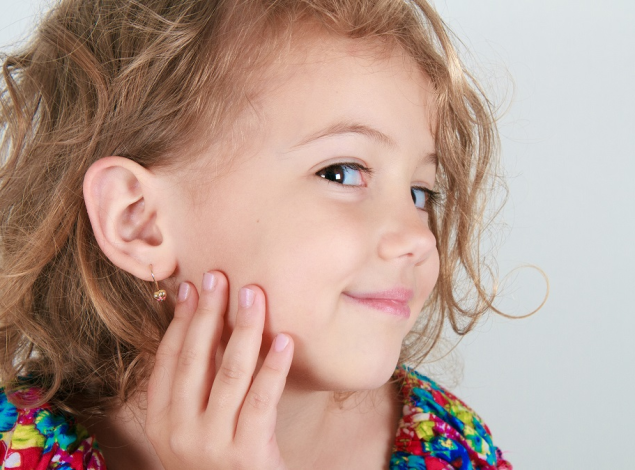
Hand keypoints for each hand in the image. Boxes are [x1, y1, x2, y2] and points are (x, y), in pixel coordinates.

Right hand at [146, 271, 293, 469]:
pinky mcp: (247, 454)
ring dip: (243, 328)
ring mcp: (212, 444)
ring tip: (254, 295)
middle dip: (208, 313)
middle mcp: (179, 431)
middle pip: (195, 358)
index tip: (190, 287)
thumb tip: (204, 325)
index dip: (179, 320)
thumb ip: (194, 388)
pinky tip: (284, 340)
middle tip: (220, 276)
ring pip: (229, 372)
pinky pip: (261, 400)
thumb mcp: (193, 428)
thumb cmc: (219, 462)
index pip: (167, 359)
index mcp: (160, 422)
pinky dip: (273, 368)